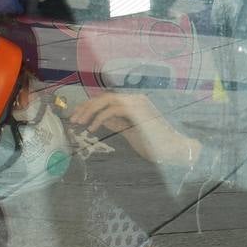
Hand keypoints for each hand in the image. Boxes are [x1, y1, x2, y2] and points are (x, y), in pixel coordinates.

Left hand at [69, 92, 202, 167]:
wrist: (174, 150)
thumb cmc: (155, 143)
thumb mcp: (130, 132)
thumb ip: (117, 123)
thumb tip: (99, 119)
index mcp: (134, 102)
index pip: (107, 99)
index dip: (89, 106)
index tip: (77, 116)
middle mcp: (135, 99)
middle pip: (104, 96)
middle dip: (86, 107)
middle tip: (73, 119)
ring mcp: (137, 103)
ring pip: (107, 100)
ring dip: (90, 111)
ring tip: (80, 123)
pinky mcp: (137, 111)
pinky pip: (113, 110)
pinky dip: (99, 118)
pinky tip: (92, 128)